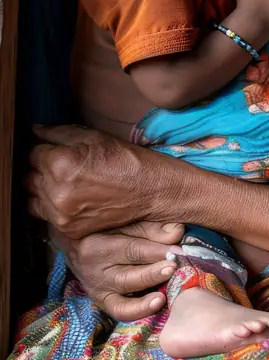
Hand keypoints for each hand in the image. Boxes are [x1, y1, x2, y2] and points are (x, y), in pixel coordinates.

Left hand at [27, 125, 179, 238]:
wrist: (148, 190)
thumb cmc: (122, 159)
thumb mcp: (92, 136)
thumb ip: (58, 133)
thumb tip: (34, 130)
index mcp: (60, 164)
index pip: (32, 154)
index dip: (43, 150)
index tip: (52, 150)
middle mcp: (55, 191)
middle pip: (28, 177)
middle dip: (39, 169)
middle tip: (56, 165)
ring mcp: (61, 214)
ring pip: (32, 198)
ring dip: (41, 189)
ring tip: (60, 182)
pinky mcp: (67, 229)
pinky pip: (45, 216)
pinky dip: (51, 207)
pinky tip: (68, 198)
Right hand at [52, 220, 184, 320]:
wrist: (74, 242)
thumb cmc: (105, 228)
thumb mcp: (124, 222)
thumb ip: (151, 228)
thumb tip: (177, 232)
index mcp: (98, 245)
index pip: (132, 249)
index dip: (158, 251)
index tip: (179, 251)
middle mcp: (94, 271)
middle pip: (127, 276)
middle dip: (153, 273)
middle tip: (174, 268)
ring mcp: (97, 290)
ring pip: (122, 300)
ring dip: (146, 299)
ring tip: (164, 296)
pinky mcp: (102, 302)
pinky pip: (121, 312)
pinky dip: (139, 310)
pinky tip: (156, 304)